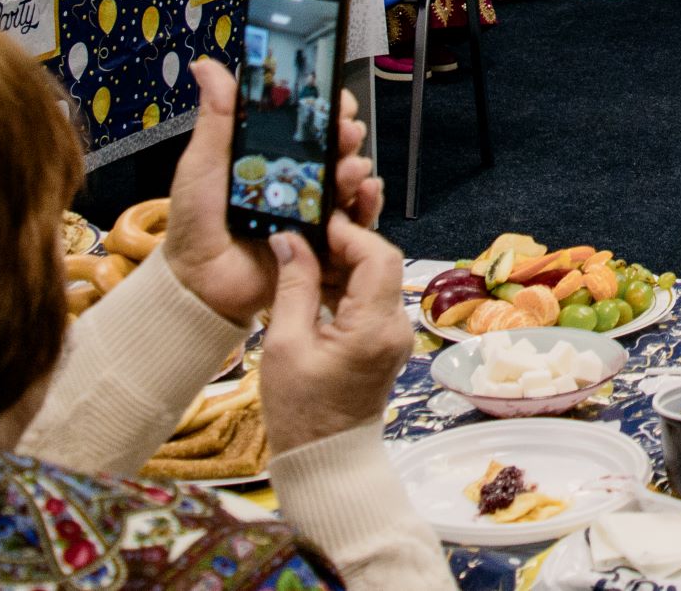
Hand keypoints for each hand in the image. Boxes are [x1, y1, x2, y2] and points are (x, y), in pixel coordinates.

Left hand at [161, 58, 382, 324]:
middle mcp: (296, 176)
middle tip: (346, 131)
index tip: (332, 98)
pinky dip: (367, 203)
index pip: (308, 120)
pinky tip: (366, 192)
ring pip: (349, 178)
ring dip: (356, 166)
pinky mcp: (324, 239)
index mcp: (269, 153)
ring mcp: (312, 207)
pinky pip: (355, 219)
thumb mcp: (203, 163)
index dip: (326, 106)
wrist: (199, 283)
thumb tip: (207, 65)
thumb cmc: (195, 221)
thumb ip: (217, 117)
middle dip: (347, 133)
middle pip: (336, 145)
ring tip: (350, 168)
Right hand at [256, 211, 413, 455]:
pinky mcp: (384, 342)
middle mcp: (395, 326)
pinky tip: (313, 279)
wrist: (324, 460)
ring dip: (342, 262)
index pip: (378, 256)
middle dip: (344, 242)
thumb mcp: (285, 345)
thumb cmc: (300, 412)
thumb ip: (293, 286)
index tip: (316, 221)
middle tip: (305, 230)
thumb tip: (290, 238)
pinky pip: (369, 299)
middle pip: (380, 263)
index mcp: (375, 327)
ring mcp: (393, 335)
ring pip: (375, 278)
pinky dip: (345, 284)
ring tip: (302, 251)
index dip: (349, 231)